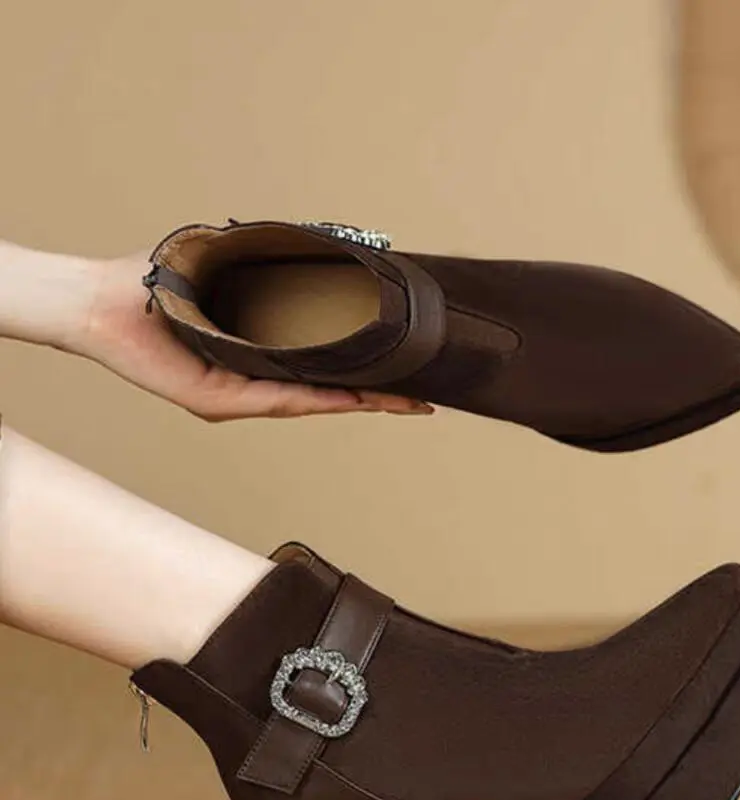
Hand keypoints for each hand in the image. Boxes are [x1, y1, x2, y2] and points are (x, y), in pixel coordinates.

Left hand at [72, 253, 430, 421]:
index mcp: (260, 353)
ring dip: (360, 402)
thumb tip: (327, 242)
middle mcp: (254, 380)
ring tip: (402, 402)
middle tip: (423, 399)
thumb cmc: (158, 280)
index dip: (369, 372)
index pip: (324, 366)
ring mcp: (238, 395)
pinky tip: (352, 399)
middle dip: (379, 396)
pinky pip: (277, 399)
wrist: (101, 300)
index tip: (411, 372)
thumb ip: (274, 262)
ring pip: (311, 400)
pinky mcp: (216, 400)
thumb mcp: (230, 261)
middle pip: (328, 391)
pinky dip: (318, 399)